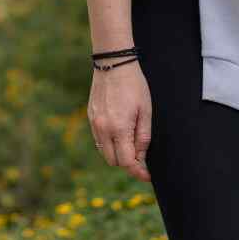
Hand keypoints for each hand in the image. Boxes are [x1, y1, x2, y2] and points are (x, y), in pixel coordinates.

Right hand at [89, 63, 152, 182]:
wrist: (113, 64)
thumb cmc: (134, 86)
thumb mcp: (145, 111)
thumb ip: (143, 137)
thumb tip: (141, 158)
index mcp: (119, 128)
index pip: (126, 162)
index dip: (138, 172)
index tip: (148, 175)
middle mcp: (103, 129)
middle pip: (113, 161)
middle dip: (128, 163)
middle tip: (141, 156)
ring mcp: (94, 124)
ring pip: (104, 152)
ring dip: (117, 153)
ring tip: (130, 142)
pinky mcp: (90, 117)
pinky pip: (98, 139)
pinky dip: (109, 142)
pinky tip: (119, 131)